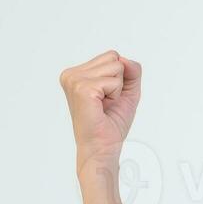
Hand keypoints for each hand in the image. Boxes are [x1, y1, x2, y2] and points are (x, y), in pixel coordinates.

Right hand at [59, 50, 141, 164]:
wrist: (102, 147)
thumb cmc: (111, 123)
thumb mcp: (127, 91)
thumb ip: (131, 71)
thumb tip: (125, 59)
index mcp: (76, 73)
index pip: (111, 56)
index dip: (118, 78)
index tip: (107, 97)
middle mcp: (71, 74)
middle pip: (114, 57)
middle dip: (119, 81)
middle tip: (106, 102)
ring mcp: (74, 80)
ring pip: (116, 66)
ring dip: (117, 89)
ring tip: (104, 104)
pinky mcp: (82, 88)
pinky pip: (115, 80)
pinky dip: (116, 95)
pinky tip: (102, 107)